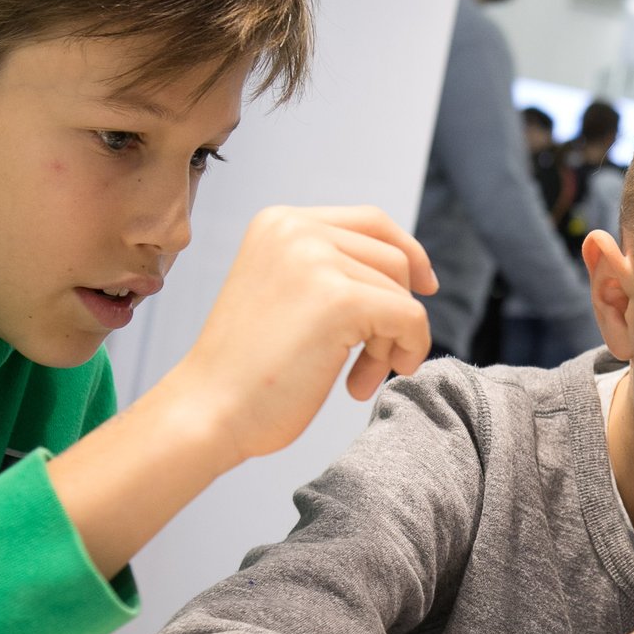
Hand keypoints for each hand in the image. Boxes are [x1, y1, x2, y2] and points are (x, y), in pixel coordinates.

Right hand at [160, 205, 436, 464]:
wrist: (209, 411)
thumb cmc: (248, 370)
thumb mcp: (284, 293)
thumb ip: (329, 268)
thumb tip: (412, 267)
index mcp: (279, 221)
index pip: (372, 222)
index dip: (408, 254)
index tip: (424, 289)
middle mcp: (296, 229)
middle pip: (394, 258)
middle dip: (395, 312)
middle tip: (373, 364)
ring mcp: (316, 260)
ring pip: (402, 293)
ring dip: (392, 342)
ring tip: (360, 379)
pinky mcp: (340, 300)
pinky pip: (410, 319)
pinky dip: (408, 351)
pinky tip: (364, 385)